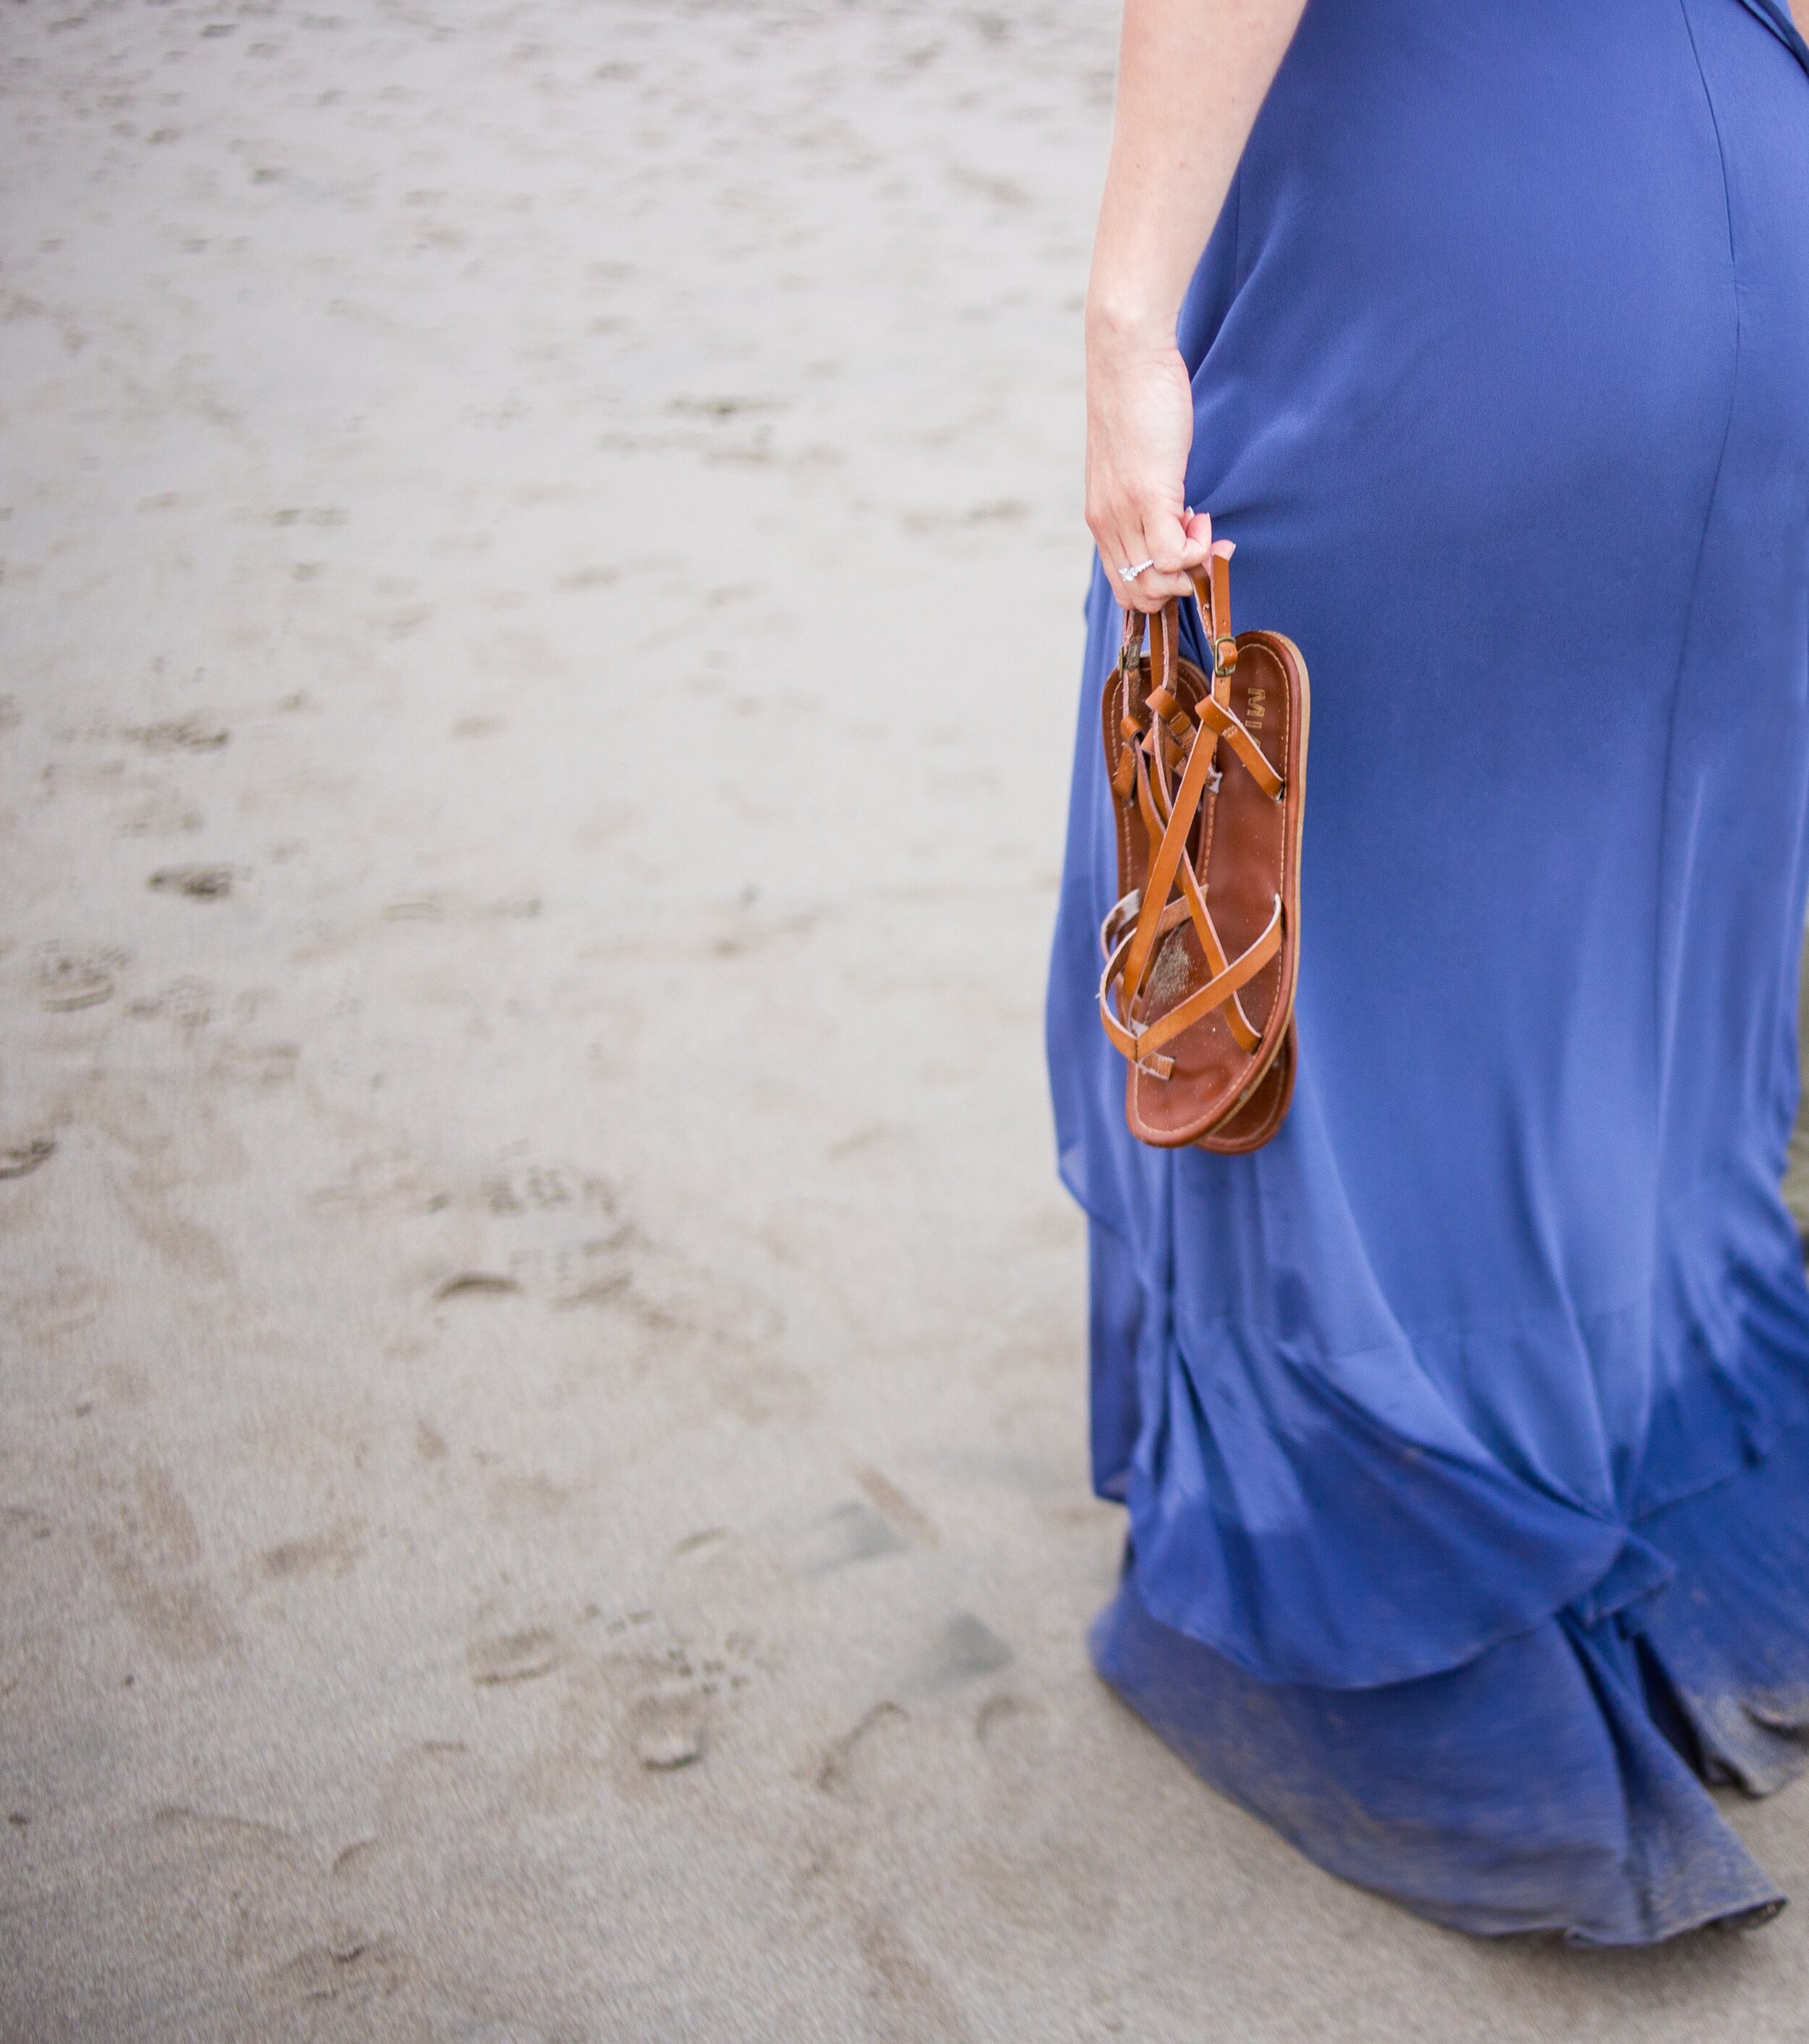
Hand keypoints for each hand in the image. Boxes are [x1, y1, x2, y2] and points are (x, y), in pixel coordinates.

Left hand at [1084, 328, 1212, 614]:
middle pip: (1141, 596)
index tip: (1187, 548)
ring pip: (1158, 583)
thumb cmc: (1136, 401)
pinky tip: (1200, 515)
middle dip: (1180, 583)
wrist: (1127, 357)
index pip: (1125, 587)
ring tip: (1199, 521)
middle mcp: (1107, 524)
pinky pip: (1173, 557)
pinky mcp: (1148, 496)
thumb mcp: (1133, 462)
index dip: (1163, 583)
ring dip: (1191, 565)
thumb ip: (1144, 497)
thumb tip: (1176, 520)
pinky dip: (1196, 549)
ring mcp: (1125, 513)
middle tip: (1201, 540)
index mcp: (1101, 519)